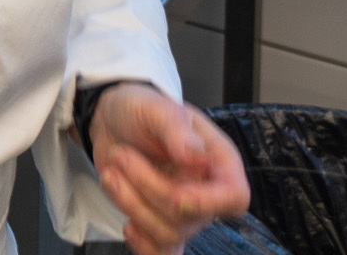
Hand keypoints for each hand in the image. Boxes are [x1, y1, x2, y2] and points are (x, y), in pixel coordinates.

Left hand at [90, 83, 249, 254]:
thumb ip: (175, 127)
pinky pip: (161, 252)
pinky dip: (142, 245)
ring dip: (131, 204)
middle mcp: (206, 190)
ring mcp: (184, 211)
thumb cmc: (140, 110)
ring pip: (168, 232)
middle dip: (147, 187)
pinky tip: (127, 225)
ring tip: (112, 172)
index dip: (209, 202)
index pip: (234, 196)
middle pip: (190, 215)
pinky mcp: (159, 221)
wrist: (112, 121)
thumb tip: (195, 155)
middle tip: (121, 155)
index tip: (177, 196)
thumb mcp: (155, 106)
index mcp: (218, 160)